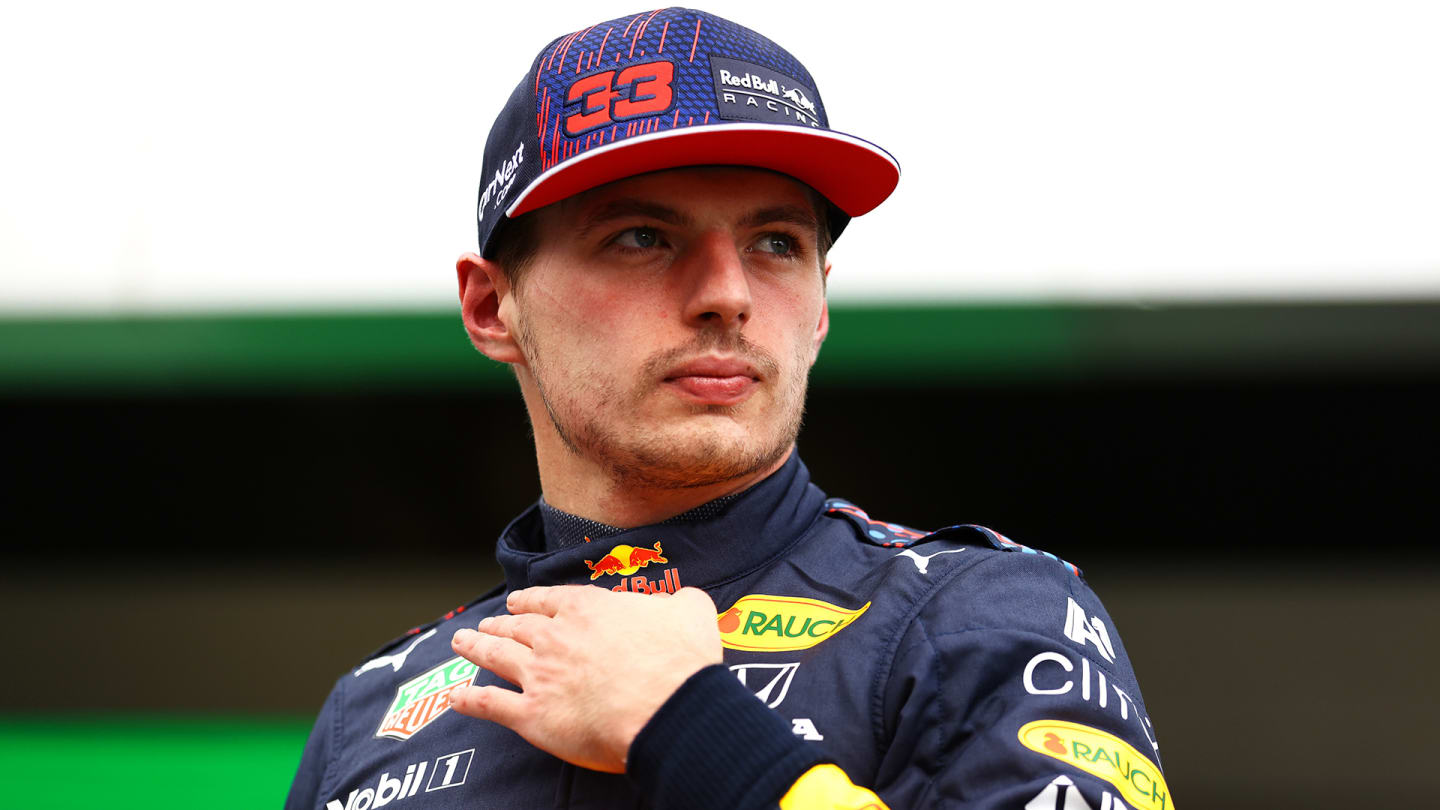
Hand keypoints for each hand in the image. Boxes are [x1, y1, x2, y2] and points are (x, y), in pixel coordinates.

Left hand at [448, 584, 722, 772]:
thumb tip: (681, 601)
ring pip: (497, 656)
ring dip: (476, 647)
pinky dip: (470, 701)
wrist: (668, 708)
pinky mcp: (534, 716)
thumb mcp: (691, 612)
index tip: (519, 601)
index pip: (550, 600)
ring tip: (462, 641)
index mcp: (589, 609)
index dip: (531, 600)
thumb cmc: (681, 661)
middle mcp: (556, 637)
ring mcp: (540, 676)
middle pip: (518, 626)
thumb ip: (680, 601)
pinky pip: (491, 705)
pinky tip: (455, 697)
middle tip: (487, 622)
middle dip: (499, 622)